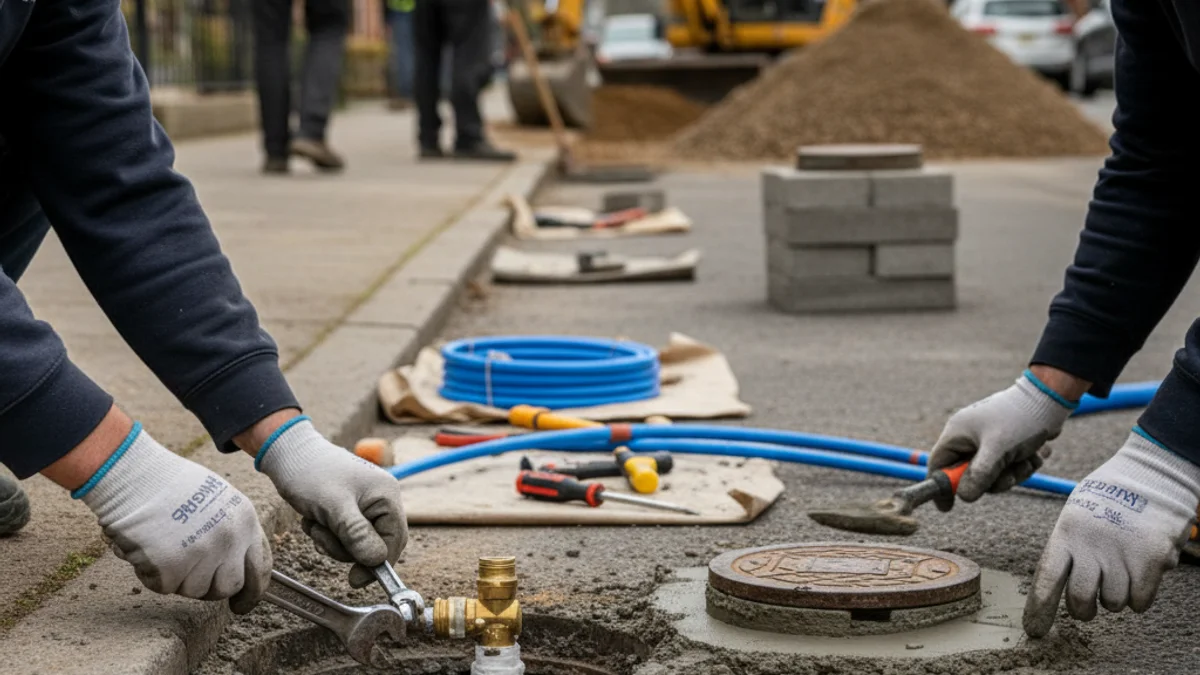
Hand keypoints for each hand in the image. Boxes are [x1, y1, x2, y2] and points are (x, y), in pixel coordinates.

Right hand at [78, 424, 270, 612]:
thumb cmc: (169, 484)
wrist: (134, 476)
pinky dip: (152, 574)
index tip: (242, 605)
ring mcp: (202, 554)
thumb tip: (235, 564)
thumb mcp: (217, 499)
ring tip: (164, 545)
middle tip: (188, 573)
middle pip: (228, 587)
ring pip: (194, 590)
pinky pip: (164, 587)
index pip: (260, 567)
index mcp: (245, 520)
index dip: (252, 592)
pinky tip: (147, 548)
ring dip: (178, 577)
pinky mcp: (172, 567)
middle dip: (209, 587)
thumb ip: (231, 530)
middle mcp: (230, 539)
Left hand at [255, 417, 406, 587]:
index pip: (394, 540)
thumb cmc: (311, 474)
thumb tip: (377, 561)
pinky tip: (314, 519)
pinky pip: (345, 535)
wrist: (288, 454)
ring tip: (315, 523)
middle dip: (346, 546)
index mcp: (387, 496)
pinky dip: (327, 534)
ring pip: (357, 543)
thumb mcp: (334, 507)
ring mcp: (366, 504)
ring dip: (332, 540)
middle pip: (376, 544)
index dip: (377, 563)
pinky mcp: (350, 509)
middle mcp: (382, 500)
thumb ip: (357, 534)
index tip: (354, 580)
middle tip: (322, 534)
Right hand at [927, 370, 1077, 509]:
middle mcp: (969, 438)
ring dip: (1014, 472)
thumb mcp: (998, 449)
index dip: (941, 487)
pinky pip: (1008, 467)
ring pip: (993, 474)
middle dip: (994, 479)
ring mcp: (987, 441)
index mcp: (957, 433)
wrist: (1050, 399)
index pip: (938, 464)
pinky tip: (1036, 452)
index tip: (947, 508)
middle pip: (969, 475)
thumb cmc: (1020, 418)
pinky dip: (1023, 464)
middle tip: (1009, 475)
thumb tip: (964, 497)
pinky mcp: (1005, 444)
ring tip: (1029, 457)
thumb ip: (979, 474)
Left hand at [1024, 430, 1199, 636]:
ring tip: (1120, 571)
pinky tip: (1140, 575)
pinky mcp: (1151, 559)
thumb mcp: (1076, 516)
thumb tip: (1058, 586)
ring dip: (1116, 597)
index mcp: (1066, 534)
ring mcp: (1122, 553)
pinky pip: (1140, 601)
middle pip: (1081, 601)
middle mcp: (1091, 546)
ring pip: (1113, 604)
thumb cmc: (1109, 497)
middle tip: (1088, 604)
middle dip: (1083, 610)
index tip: (1035, 630)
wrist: (1151, 475)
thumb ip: (1068, 549)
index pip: (1047, 578)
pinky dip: (1141, 597)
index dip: (1040, 608)